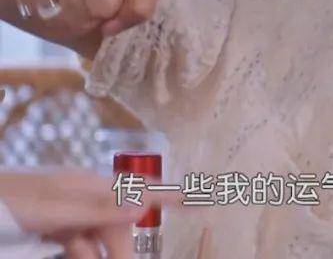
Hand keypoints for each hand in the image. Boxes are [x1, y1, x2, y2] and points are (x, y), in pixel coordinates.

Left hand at [0, 168, 180, 257]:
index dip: (177, 196)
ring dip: (90, 253)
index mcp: (91, 186)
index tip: (207, 198)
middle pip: (121, 226)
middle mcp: (87, 197)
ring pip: (99, 239)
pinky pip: (80, 244)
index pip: (144, 189)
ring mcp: (72, 212)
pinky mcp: (58, 227)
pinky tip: (60, 248)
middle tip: (95, 258)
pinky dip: (77, 251)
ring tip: (63, 248)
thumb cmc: (10, 201)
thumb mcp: (51, 209)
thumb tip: (142, 208)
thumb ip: (97, 209)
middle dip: (118, 249)